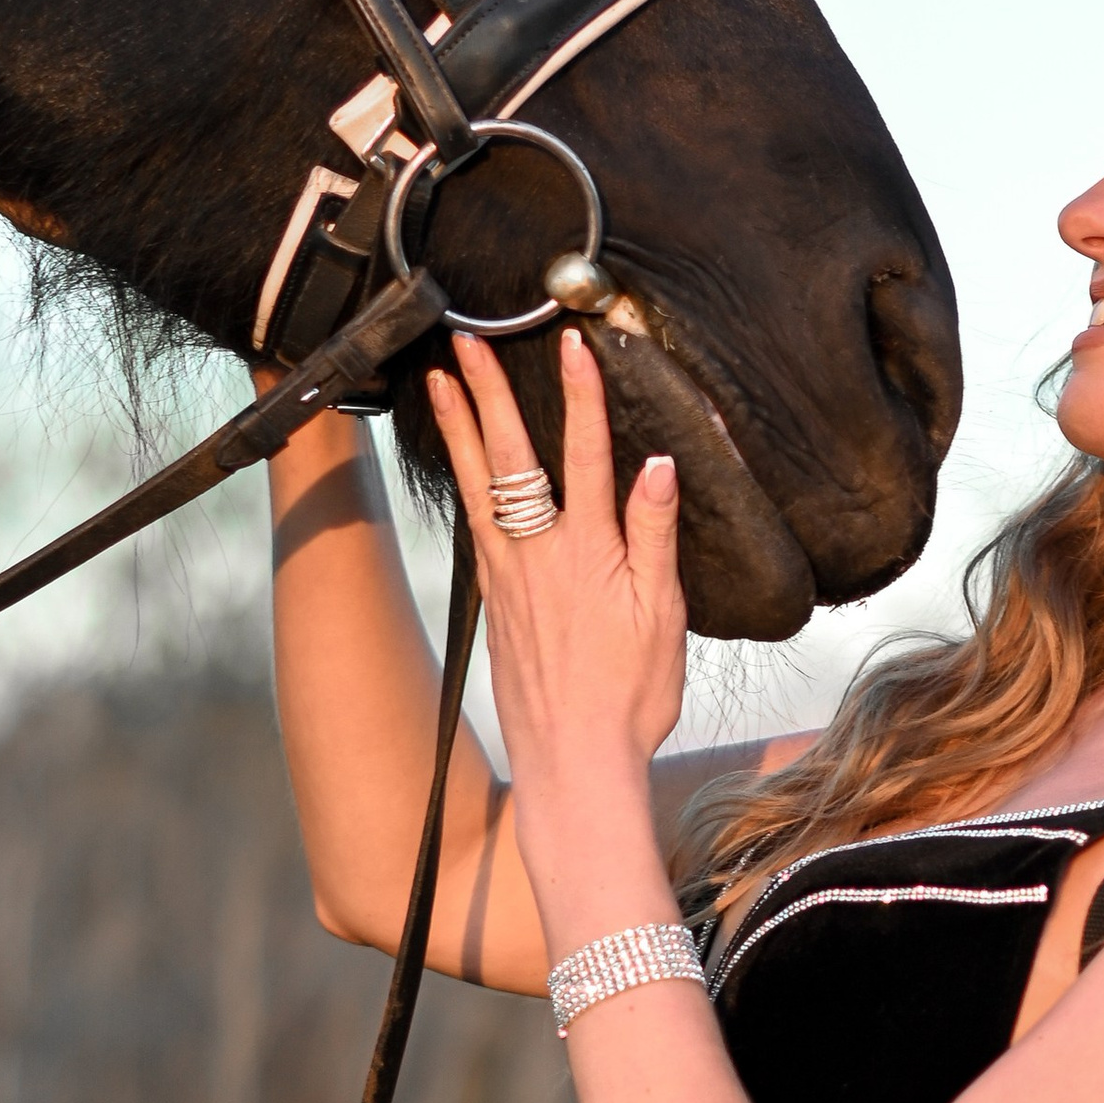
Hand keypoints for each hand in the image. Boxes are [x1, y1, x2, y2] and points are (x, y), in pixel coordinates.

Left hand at [428, 330, 687, 912]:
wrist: (574, 761)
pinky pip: (474, 525)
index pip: (584, 453)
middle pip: (510, 457)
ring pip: (478, 486)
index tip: (571, 342)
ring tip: (439, 383)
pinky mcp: (496, 602)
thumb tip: (658, 464)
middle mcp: (539, 554)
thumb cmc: (630, 697)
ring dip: (459, 429)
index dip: (580, 394)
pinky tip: (458, 469)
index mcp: (588, 551)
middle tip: (466, 340)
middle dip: (488, 392)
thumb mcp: (664, 616)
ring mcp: (509, 576)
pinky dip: (462, 484)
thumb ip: (655, 535)